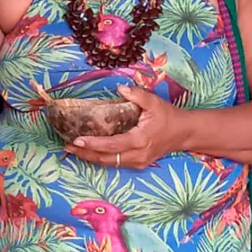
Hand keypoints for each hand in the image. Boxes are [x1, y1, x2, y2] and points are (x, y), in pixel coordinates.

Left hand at [65, 86, 189, 168]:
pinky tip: (90, 152)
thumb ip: (137, 94)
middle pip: (106, 159)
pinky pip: (116, 164)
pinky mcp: (138, 164)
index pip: (111, 145)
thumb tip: (119, 88)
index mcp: (140, 140)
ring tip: (73, 150)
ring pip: (109, 164)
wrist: (184, 133)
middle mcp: (137, 155)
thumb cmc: (168, 116)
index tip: (76, 140)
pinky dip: (101, 159)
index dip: (93, 144)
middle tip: (67, 146)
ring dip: (91, 158)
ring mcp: (138, 162)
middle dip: (85, 154)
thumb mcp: (154, 102)